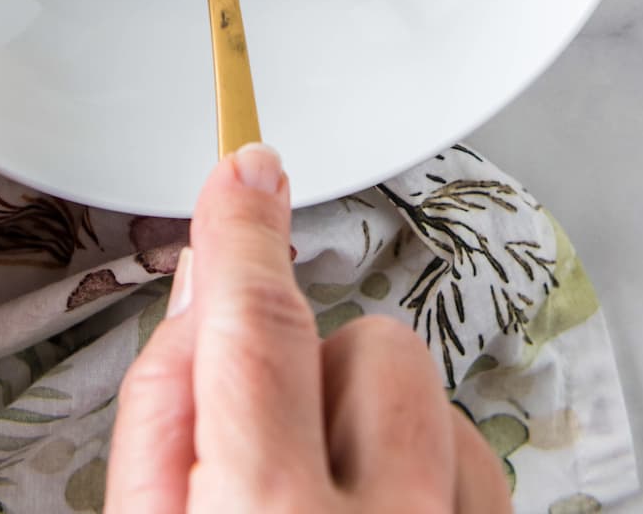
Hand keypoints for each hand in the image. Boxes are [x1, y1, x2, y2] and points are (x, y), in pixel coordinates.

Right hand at [106, 144, 511, 512]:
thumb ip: (162, 415)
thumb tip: (202, 293)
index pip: (258, 326)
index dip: (246, 232)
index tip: (246, 168)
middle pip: (368, 346)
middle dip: (313, 373)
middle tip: (264, 464)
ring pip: (431, 394)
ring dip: (374, 430)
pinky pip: (480, 456)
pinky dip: (429, 473)